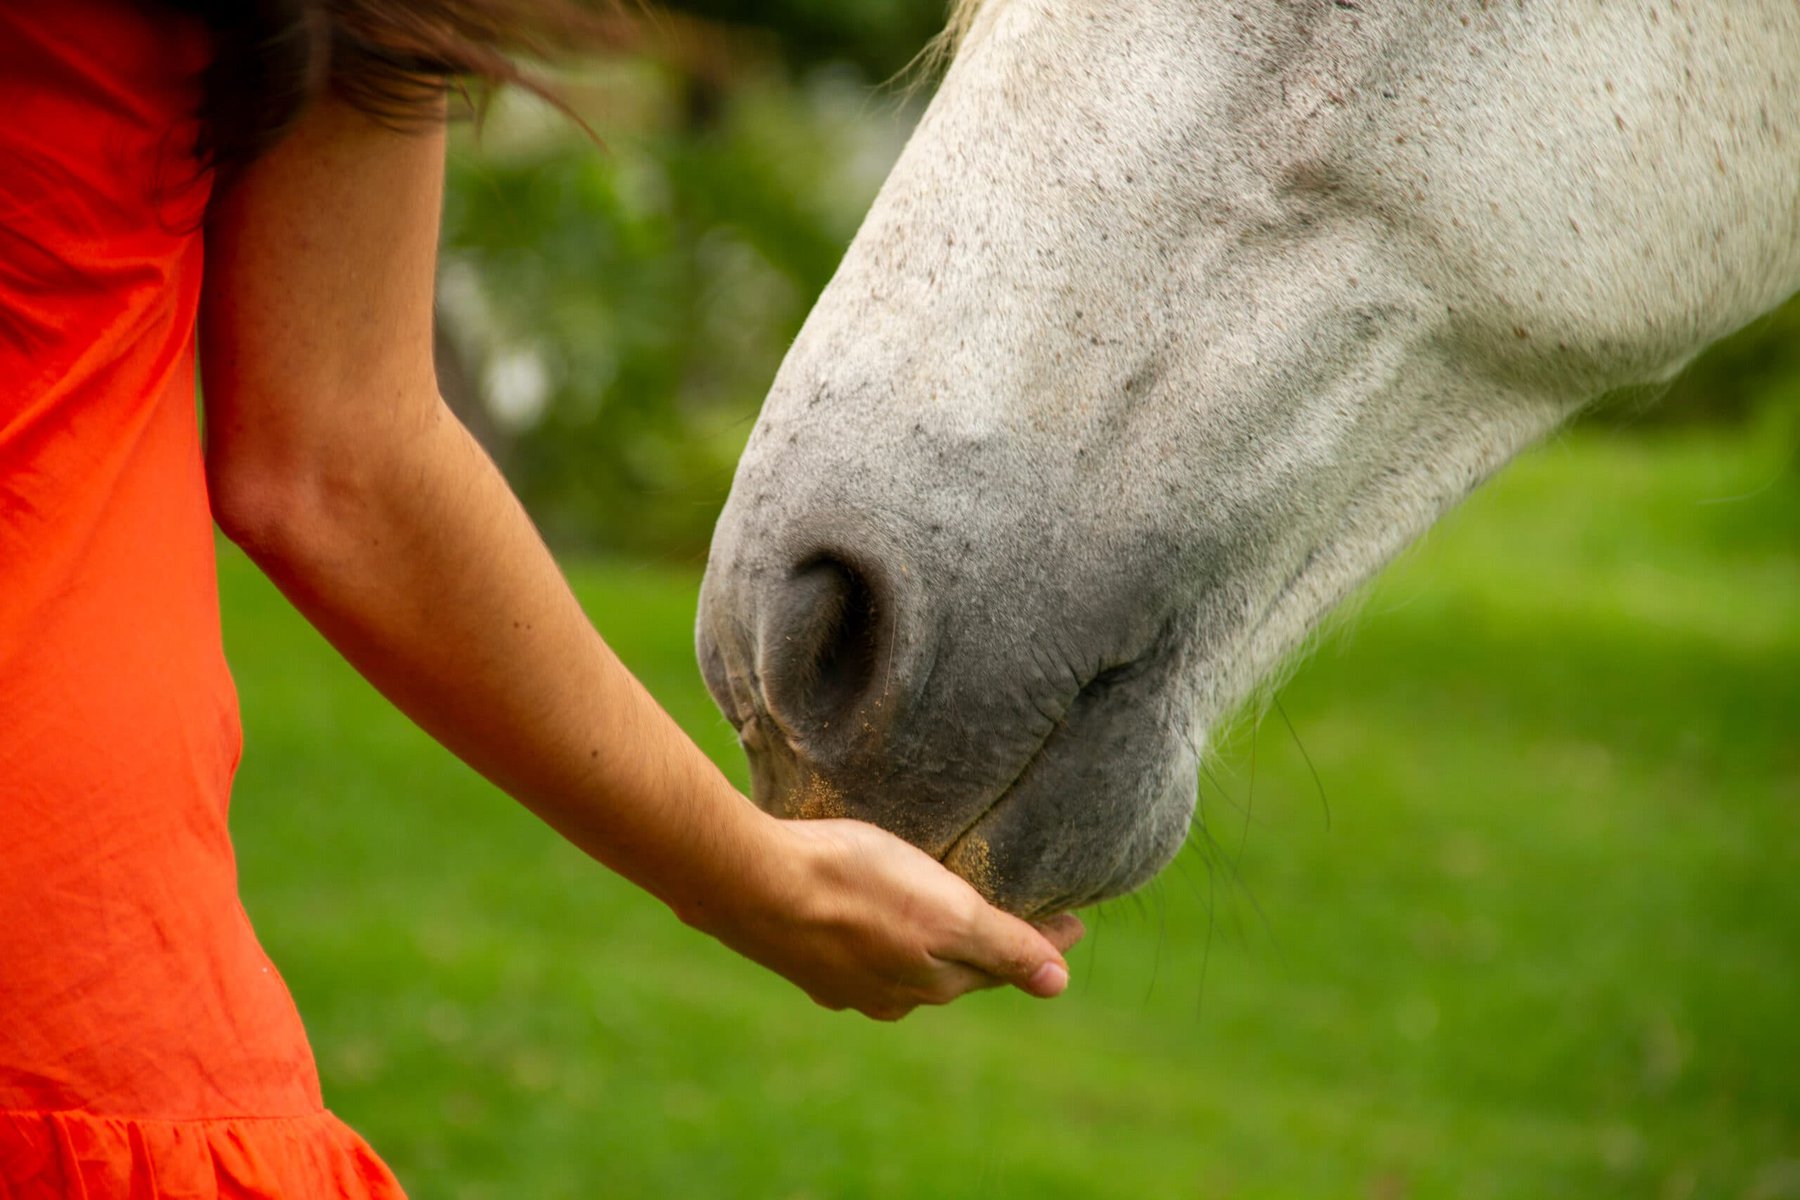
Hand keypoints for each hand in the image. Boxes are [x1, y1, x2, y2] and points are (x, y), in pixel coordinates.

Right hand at [696, 814, 1084, 1020]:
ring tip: (942, 913)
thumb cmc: (854, 886)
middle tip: (1016, 914)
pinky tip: (867, 916)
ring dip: (928, 943)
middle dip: (986, 947)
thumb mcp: (945, 912)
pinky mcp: (799, 954)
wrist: (748, 882)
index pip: (1000, 964)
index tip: (1074, 918)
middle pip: (953, 969)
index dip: (1039, 940)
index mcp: (929, 984)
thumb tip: (1060, 982)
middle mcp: (887, 993)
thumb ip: (1003, 945)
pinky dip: (877, 933)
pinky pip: (856, 948)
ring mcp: (838, 978)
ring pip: (903, 963)